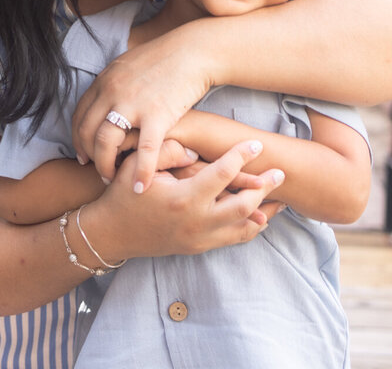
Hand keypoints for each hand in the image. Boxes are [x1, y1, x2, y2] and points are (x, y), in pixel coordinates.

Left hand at [71, 24, 215, 191]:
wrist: (194, 51)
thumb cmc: (166, 58)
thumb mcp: (129, 64)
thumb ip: (114, 82)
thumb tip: (105, 94)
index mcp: (105, 81)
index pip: (80, 116)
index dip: (78, 139)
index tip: (83, 155)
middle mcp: (112, 92)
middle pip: (88, 132)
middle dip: (89, 156)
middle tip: (96, 170)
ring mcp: (133, 104)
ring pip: (106, 143)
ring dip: (106, 166)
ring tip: (112, 179)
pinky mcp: (157, 116)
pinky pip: (144, 151)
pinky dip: (140, 172)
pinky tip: (140, 188)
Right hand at [82, 140, 284, 260]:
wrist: (111, 233)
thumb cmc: (123, 193)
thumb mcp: (139, 166)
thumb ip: (168, 152)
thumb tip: (196, 151)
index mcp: (183, 198)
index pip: (222, 174)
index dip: (241, 157)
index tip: (256, 144)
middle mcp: (196, 221)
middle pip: (244, 204)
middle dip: (264, 187)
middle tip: (280, 173)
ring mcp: (199, 238)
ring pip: (244, 227)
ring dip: (264, 210)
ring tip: (280, 197)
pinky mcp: (198, 247)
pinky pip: (233, 240)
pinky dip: (251, 228)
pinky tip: (261, 216)